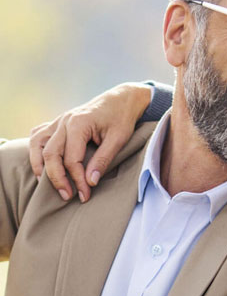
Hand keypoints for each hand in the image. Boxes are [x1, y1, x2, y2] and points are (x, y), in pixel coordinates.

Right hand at [29, 83, 151, 201]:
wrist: (122, 99)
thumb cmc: (122, 117)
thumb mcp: (119, 139)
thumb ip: (103, 159)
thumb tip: (90, 182)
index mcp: (79, 124)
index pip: (71, 159)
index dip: (77, 179)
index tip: (85, 194)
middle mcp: (64, 121)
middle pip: (50, 154)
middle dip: (57, 178)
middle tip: (68, 196)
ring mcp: (58, 121)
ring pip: (37, 145)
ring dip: (40, 166)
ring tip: (46, 185)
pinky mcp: (58, 122)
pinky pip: (38, 136)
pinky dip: (36, 150)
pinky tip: (42, 163)